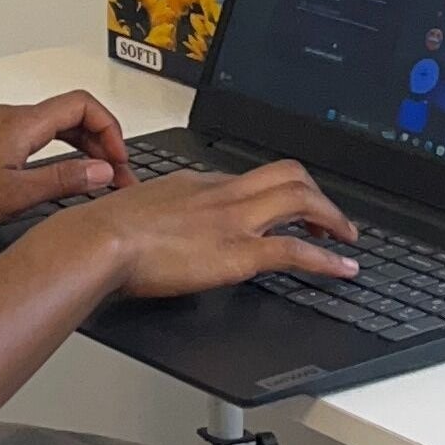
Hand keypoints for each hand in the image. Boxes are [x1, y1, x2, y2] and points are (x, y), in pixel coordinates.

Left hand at [0, 91, 137, 234]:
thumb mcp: (16, 195)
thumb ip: (64, 181)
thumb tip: (104, 171)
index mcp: (23, 122)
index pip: (82, 106)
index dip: (109, 129)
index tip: (119, 161)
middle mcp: (12, 117)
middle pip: (72, 114)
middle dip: (100, 141)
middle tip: (116, 176)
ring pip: (54, 126)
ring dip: (80, 148)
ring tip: (96, 179)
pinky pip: (36, 136)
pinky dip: (58, 152)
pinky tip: (61, 176)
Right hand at [48, 160, 358, 299]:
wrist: (98, 241)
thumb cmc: (104, 231)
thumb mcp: (138, 209)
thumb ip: (161, 214)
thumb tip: (163, 228)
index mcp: (198, 184)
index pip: (252, 179)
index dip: (279, 191)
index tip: (288, 206)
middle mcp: (222, 193)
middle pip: (289, 175)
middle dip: (318, 195)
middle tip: (331, 218)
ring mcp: (233, 220)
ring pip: (302, 199)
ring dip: (332, 217)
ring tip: (347, 237)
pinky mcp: (238, 251)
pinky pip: (296, 250)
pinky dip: (328, 258)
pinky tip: (343, 268)